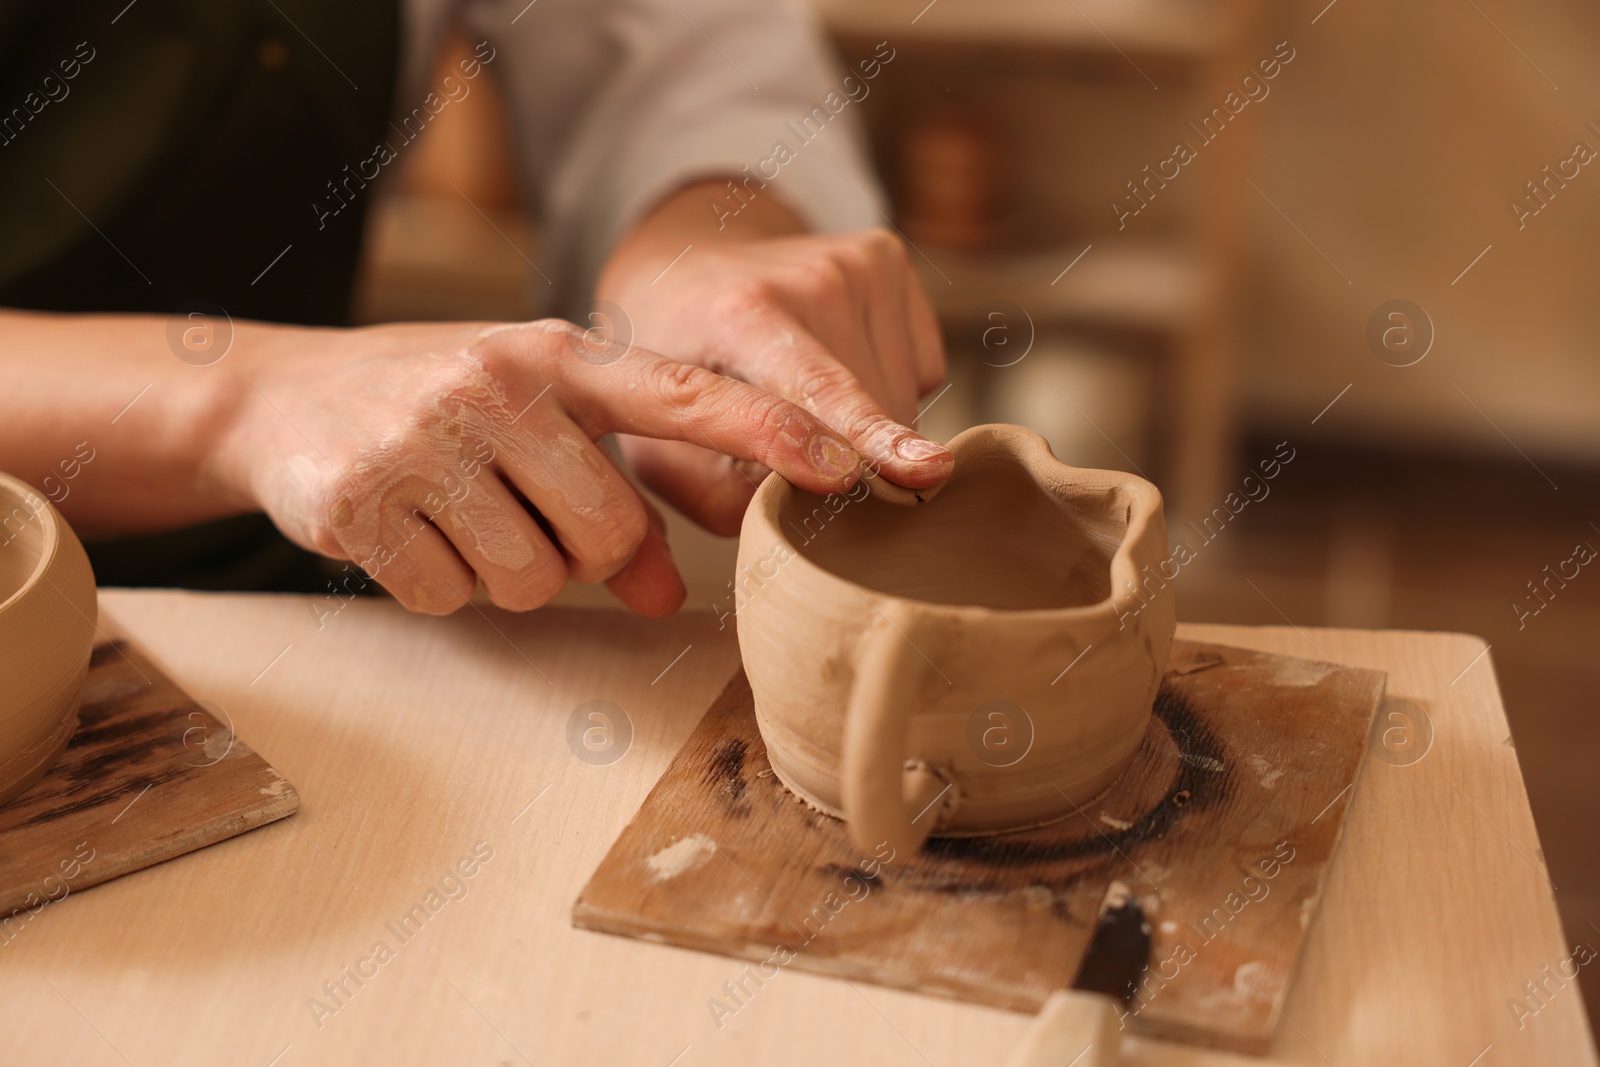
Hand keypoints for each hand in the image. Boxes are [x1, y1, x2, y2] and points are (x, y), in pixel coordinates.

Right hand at [214, 319, 863, 615]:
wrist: (281, 397)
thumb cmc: (444, 411)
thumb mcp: (533, 427)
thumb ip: (611, 498)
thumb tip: (666, 598)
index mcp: (557, 354)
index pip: (685, 393)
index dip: (770, 432)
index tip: (845, 466)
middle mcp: (497, 383)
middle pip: (606, 530)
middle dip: (582, 554)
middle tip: (528, 517)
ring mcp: (424, 440)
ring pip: (532, 578)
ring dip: (510, 575)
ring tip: (464, 517)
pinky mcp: (361, 502)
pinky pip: (451, 597)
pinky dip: (440, 586)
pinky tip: (412, 532)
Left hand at [596, 182, 950, 534]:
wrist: (682, 269)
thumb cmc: (672, 368)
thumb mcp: (660, 445)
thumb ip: (729, 495)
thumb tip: (825, 504)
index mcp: (739, 314)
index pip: (816, 389)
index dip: (863, 435)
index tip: (914, 471)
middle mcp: (810, 276)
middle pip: (870, 411)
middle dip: (845, 457)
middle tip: (782, 437)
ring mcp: (855, 262)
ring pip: (905, 400)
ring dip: (865, 428)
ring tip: (802, 390)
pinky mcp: (887, 258)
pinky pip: (924, 371)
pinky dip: (889, 387)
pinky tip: (834, 362)